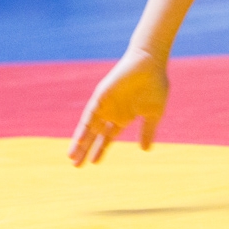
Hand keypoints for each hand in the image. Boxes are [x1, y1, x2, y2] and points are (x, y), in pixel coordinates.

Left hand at [69, 49, 169, 165]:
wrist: (151, 62)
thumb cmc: (155, 85)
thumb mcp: (153, 113)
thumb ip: (148, 131)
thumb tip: (145, 150)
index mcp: (123, 117)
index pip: (108, 137)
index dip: (100, 150)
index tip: (94, 163)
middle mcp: (111, 112)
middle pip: (95, 135)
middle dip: (86, 150)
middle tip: (76, 165)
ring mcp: (105, 104)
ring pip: (89, 127)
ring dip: (80, 142)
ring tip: (72, 157)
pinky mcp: (101, 95)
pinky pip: (90, 114)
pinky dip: (85, 127)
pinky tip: (80, 139)